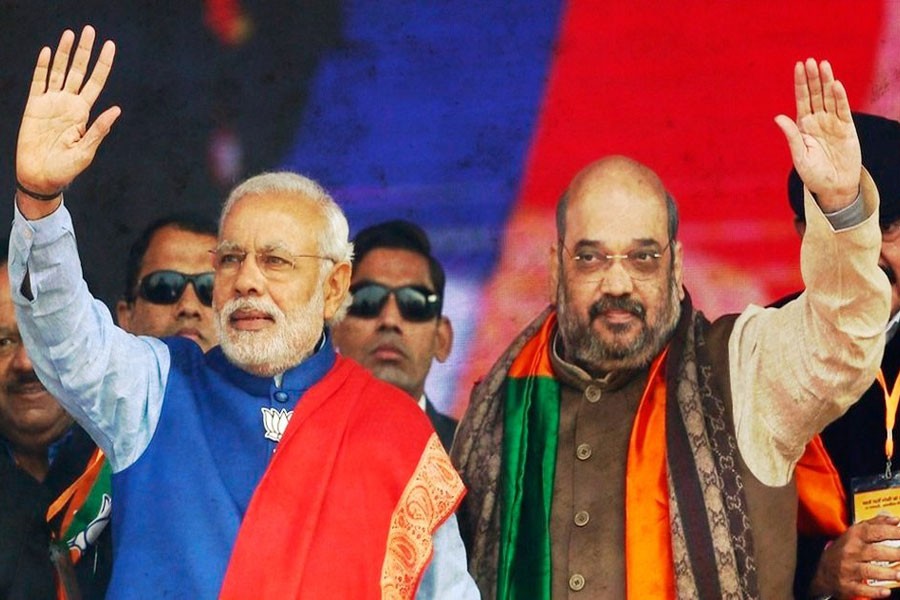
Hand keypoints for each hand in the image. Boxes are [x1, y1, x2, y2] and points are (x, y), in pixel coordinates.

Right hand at [15, 26, 119, 212]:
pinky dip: (42, 66)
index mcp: (84, 113)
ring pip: (59, 71)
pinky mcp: (33, 106)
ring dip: (65, 52)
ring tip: (71, 34)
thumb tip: (117, 109)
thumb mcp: (86, 151)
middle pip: (79, 71)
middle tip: (90, 30)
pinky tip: (48, 52)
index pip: (96, 82)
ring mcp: (51, 103)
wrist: (40, 177)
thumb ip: (99, 129)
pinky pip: (38, 81)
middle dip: (85, 51)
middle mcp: (69, 104)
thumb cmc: (66, 169)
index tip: (110, 45)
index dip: (103, 64)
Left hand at [775, 58, 859, 211]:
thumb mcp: (799, 155)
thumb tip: (778, 117)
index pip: (802, 99)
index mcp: (803, 126)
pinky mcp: (847, 128)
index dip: (801, 83)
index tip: (798, 66)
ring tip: (823, 65)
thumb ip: (791, 135)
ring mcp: (833, 123)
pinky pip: (843, 109)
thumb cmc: (813, 174)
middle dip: (812, 78)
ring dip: (826, 81)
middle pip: (815, 94)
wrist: (834, 187)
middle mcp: (818, 120)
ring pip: (829, 98)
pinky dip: (840, 97)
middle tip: (810, 61)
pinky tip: (836, 84)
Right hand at [810, 515, 899, 597]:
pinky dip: (873, 591)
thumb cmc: (844, 549)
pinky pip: (861, 589)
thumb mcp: (855, 532)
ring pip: (868, 571)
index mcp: (854, 536)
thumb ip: (875, 524)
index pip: (874, 532)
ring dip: (886, 574)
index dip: (891, 532)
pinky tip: (886, 591)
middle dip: (893, 554)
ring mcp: (847, 569)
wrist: (824, 571)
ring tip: (899, 575)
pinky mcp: (846, 584)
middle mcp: (850, 552)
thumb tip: (895, 520)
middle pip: (874, 552)